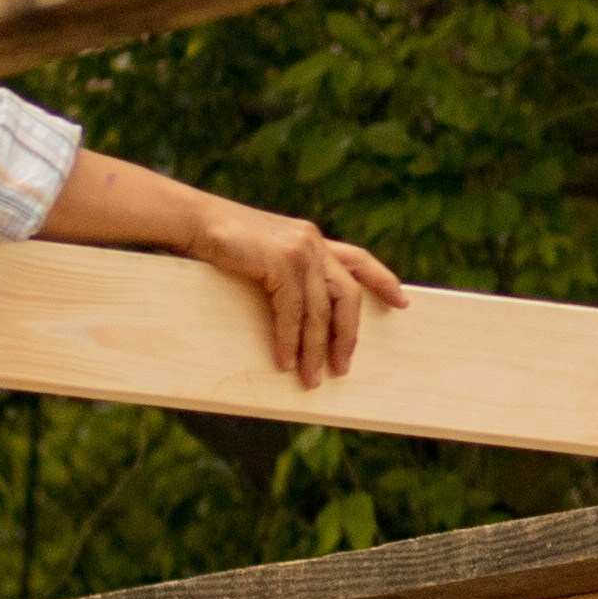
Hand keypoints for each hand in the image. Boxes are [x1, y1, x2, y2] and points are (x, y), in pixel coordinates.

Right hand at [196, 203, 406, 384]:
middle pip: (346, 296)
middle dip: (347, 336)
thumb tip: (301, 315)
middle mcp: (313, 243)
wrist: (194, 220)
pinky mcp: (281, 261)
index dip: (383, 280)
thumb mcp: (266, 253)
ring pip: (319, 311)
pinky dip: (290, 341)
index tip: (403, 302)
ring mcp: (300, 250)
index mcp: (313, 240)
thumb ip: (289, 272)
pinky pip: (292, 312)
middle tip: (343, 368)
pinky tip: (286, 361)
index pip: (358, 260)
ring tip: (312, 378)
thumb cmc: (223, 243)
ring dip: (315, 349)